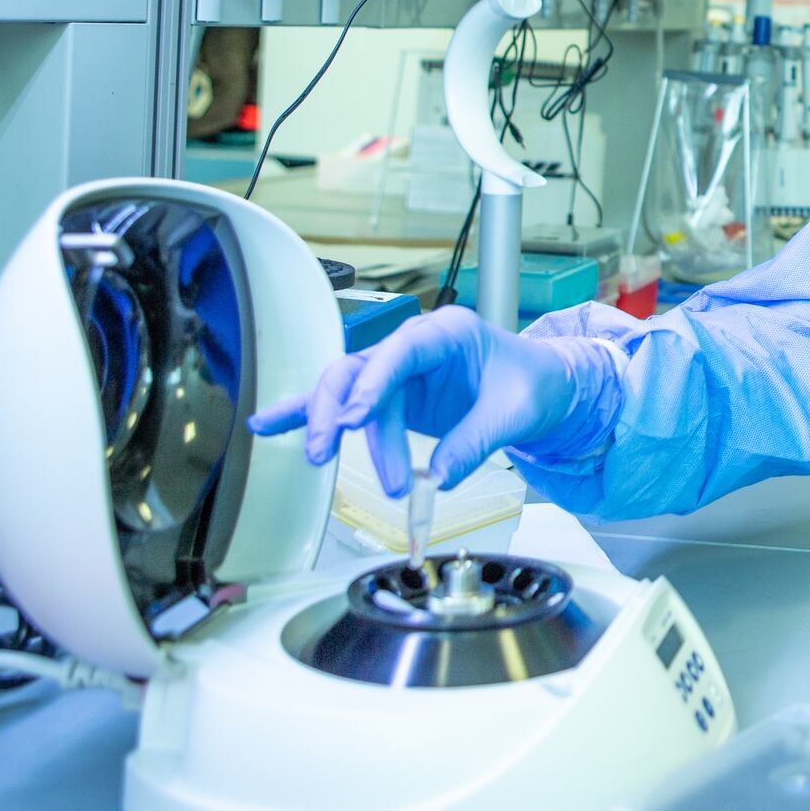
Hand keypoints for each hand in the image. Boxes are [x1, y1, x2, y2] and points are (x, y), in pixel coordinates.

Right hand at [247, 306, 609, 495]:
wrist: (541, 386)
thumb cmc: (532, 385)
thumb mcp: (517, 412)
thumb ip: (476, 441)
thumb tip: (436, 477)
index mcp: (450, 333)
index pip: (402, 351)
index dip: (373, 383)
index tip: (352, 418)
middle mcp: (414, 345)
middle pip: (360, 369)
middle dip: (338, 410)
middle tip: (329, 451)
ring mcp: (397, 370)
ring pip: (346, 390)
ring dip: (328, 425)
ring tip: (316, 459)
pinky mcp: (388, 396)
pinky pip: (342, 402)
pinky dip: (304, 412)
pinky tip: (267, 425)